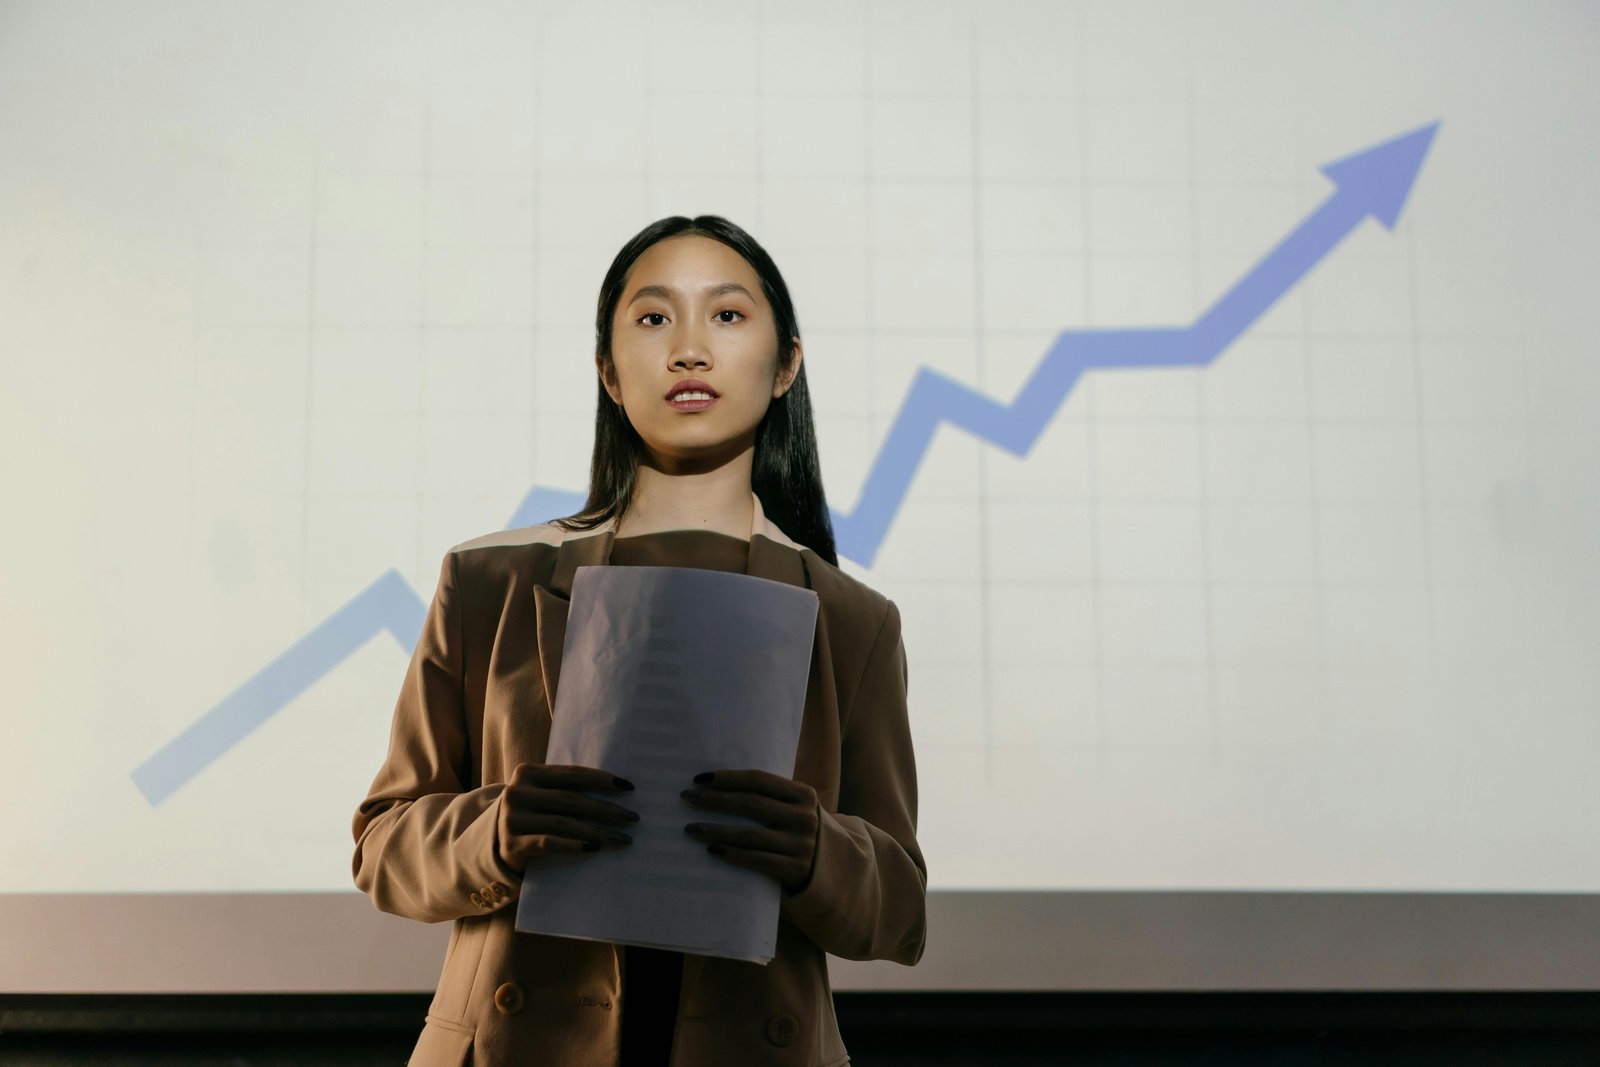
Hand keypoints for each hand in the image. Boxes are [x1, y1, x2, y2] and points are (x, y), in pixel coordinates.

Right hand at [495, 762, 637, 873]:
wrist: (493, 845)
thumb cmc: (530, 816)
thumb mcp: (541, 796)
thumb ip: (564, 788)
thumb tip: (616, 789)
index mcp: (527, 773)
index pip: (571, 774)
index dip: (601, 780)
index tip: (629, 787)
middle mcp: (516, 792)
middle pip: (571, 799)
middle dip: (606, 809)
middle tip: (632, 817)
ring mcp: (512, 819)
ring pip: (564, 822)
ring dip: (598, 831)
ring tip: (622, 838)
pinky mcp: (512, 844)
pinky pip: (549, 843)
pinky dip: (574, 845)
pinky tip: (595, 848)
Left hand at [680, 770, 820, 893]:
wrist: (832, 869)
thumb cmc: (799, 831)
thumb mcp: (795, 808)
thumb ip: (771, 796)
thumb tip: (718, 784)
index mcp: (803, 794)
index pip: (758, 780)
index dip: (727, 778)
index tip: (699, 778)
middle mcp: (805, 817)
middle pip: (750, 804)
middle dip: (715, 799)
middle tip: (687, 798)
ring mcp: (801, 845)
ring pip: (749, 834)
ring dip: (716, 829)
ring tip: (691, 828)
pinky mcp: (795, 869)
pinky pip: (756, 860)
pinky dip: (732, 854)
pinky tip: (712, 849)